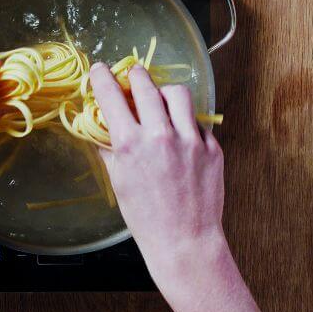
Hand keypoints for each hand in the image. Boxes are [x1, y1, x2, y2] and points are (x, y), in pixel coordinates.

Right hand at [90, 63, 272, 311]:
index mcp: (130, 144)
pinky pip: (196, 121)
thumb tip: (99, 126)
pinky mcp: (212, 147)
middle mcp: (160, 135)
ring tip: (160, 104)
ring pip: (177, 93)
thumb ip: (108, 148)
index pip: (111, 95)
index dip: (102, 77)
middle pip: (145, 84)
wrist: (185, 242)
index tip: (100, 69)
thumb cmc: (144, 218)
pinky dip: (185, 122)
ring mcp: (190, 139)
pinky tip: (180, 138)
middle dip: (134, 75)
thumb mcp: (118, 182)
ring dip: (164, 93)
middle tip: (131, 77)